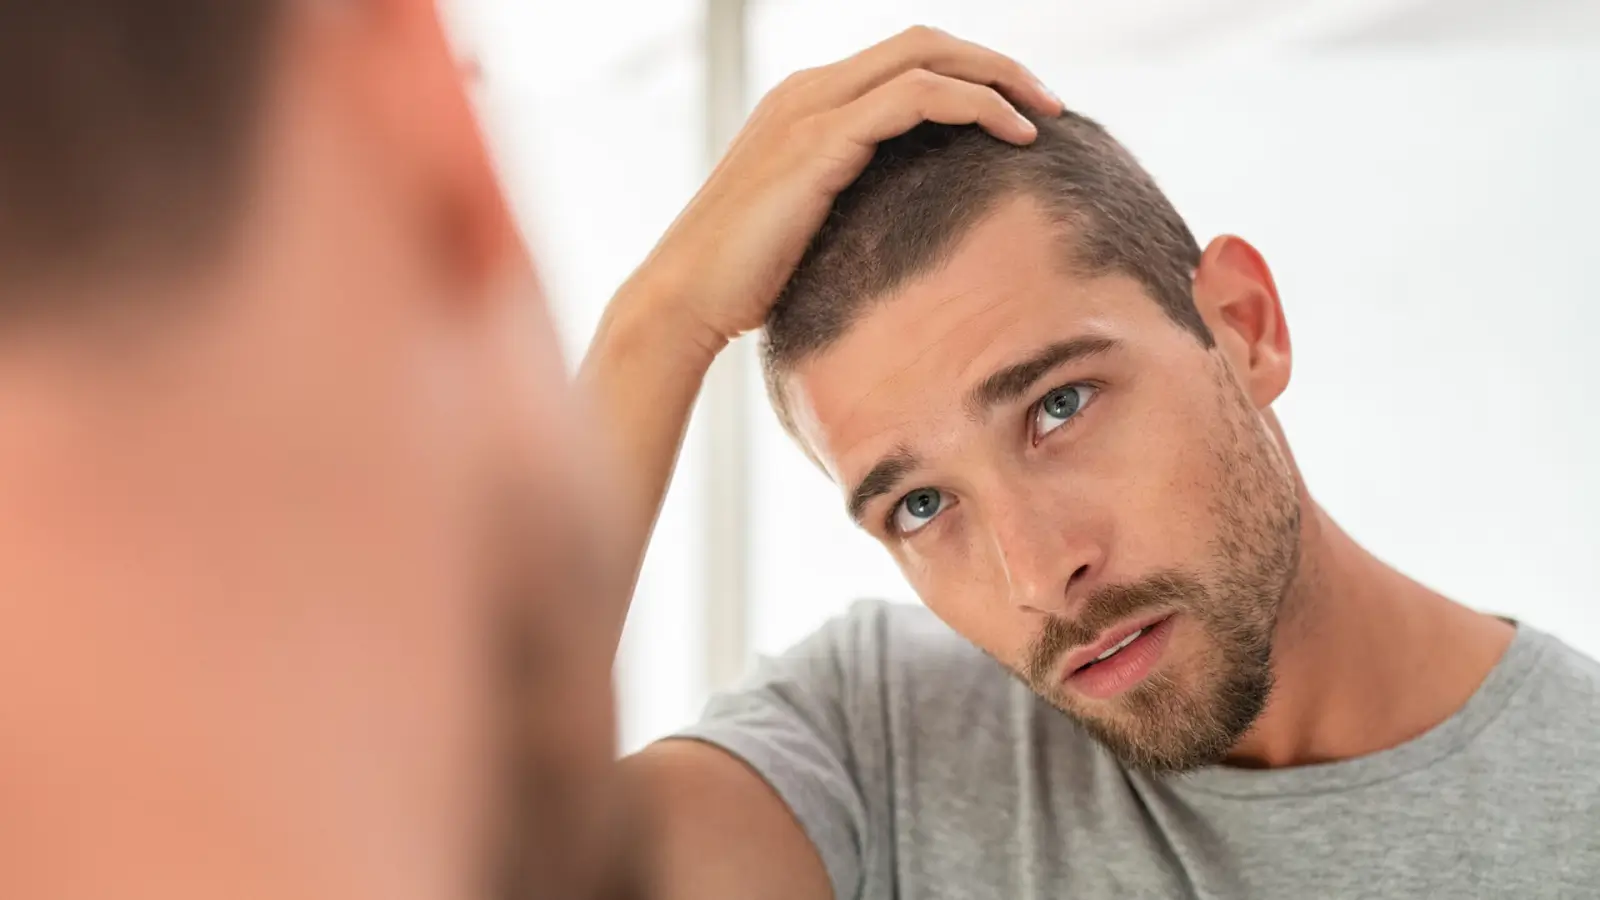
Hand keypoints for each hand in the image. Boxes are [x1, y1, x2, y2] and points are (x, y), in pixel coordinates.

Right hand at [624, 25, 1062, 354]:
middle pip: (924, 42)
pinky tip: (1013, 137)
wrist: (684, 300)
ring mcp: (811, 110)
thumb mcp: (810, 229)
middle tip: (1051, 103)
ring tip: (1045, 116)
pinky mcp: (820, 142)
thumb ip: (854, 205)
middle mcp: (807, 92)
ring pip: (927, 57)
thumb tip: (914, 229)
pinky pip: (916, 97)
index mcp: (806, 105)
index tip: (1021, 113)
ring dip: (998, 78)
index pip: (905, 60)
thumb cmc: (744, 282)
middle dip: (996, 64)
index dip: (970, 75)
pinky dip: (974, 105)